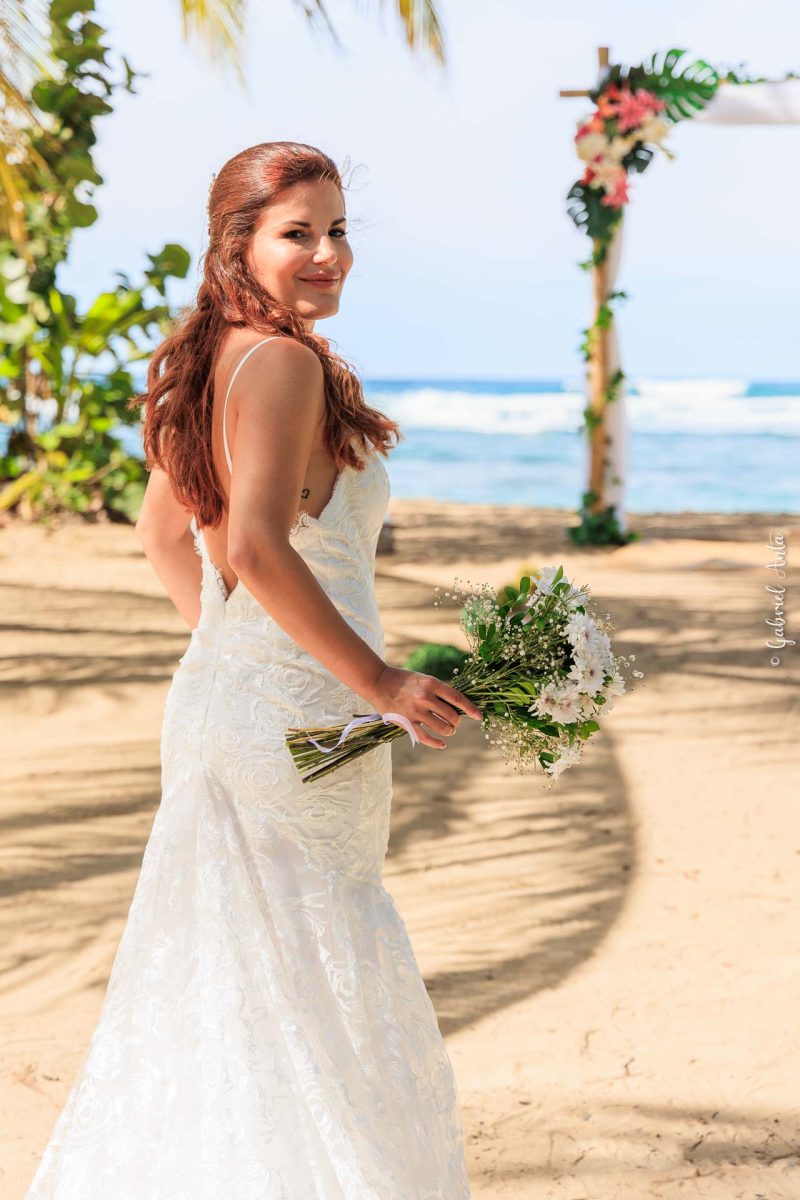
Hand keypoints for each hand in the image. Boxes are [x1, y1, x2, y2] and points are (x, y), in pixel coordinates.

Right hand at [363, 665, 482, 750]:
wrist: (378, 682)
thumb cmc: (404, 680)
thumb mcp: (424, 679)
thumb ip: (439, 691)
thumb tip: (459, 706)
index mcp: (431, 683)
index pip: (457, 698)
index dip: (470, 708)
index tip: (479, 716)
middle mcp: (425, 698)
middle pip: (452, 716)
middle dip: (456, 721)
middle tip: (454, 721)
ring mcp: (416, 711)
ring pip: (443, 728)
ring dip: (449, 731)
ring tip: (449, 730)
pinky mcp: (406, 723)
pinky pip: (426, 738)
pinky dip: (437, 743)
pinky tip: (442, 744)